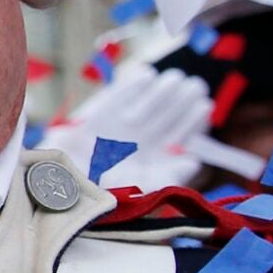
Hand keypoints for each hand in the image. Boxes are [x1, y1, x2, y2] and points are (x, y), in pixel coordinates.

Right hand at [44, 66, 214, 194]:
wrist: (68, 192)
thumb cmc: (110, 197)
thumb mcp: (147, 190)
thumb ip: (171, 177)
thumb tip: (194, 160)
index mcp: (152, 163)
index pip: (177, 138)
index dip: (192, 121)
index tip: (204, 105)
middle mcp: (137, 146)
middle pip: (164, 118)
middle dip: (180, 100)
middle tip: (195, 84)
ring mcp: (116, 132)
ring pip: (145, 107)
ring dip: (161, 92)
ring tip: (175, 78)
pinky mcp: (94, 121)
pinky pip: (115, 100)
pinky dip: (129, 88)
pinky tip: (146, 75)